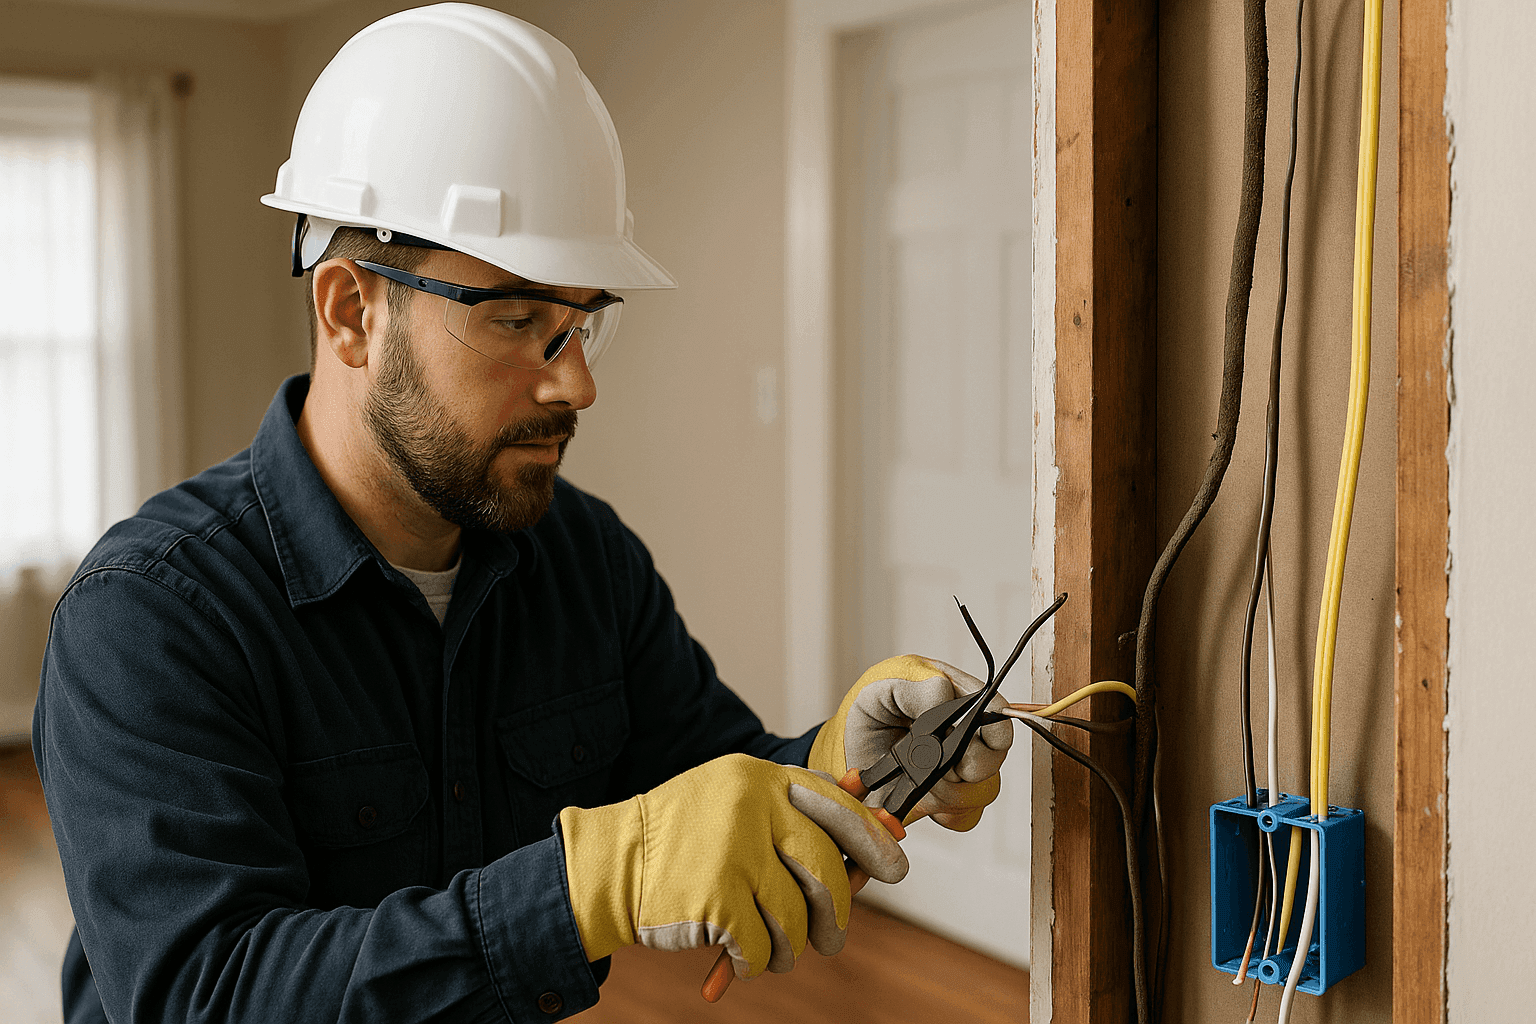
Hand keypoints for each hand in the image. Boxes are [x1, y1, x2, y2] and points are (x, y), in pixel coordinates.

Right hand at [559, 753, 907, 979]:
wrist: (610, 863)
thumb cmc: (682, 836)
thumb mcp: (735, 799)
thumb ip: (795, 805)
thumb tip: (876, 813)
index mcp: (759, 779)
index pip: (836, 806)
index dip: (871, 838)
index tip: (894, 867)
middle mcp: (751, 808)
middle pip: (826, 867)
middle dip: (836, 911)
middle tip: (833, 937)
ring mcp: (733, 854)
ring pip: (796, 916)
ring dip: (791, 946)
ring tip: (776, 952)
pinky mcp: (716, 900)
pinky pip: (761, 945)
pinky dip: (756, 962)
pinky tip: (742, 959)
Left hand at [808, 655, 1013, 830]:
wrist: (848, 750)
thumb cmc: (870, 710)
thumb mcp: (881, 690)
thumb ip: (913, 689)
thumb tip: (944, 693)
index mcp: (956, 697)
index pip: (997, 712)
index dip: (995, 728)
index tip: (979, 740)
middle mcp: (965, 734)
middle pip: (993, 757)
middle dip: (969, 766)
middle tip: (939, 763)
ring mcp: (959, 769)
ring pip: (980, 791)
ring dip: (947, 789)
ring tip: (915, 776)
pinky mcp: (948, 800)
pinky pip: (964, 817)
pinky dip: (940, 813)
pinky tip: (918, 800)